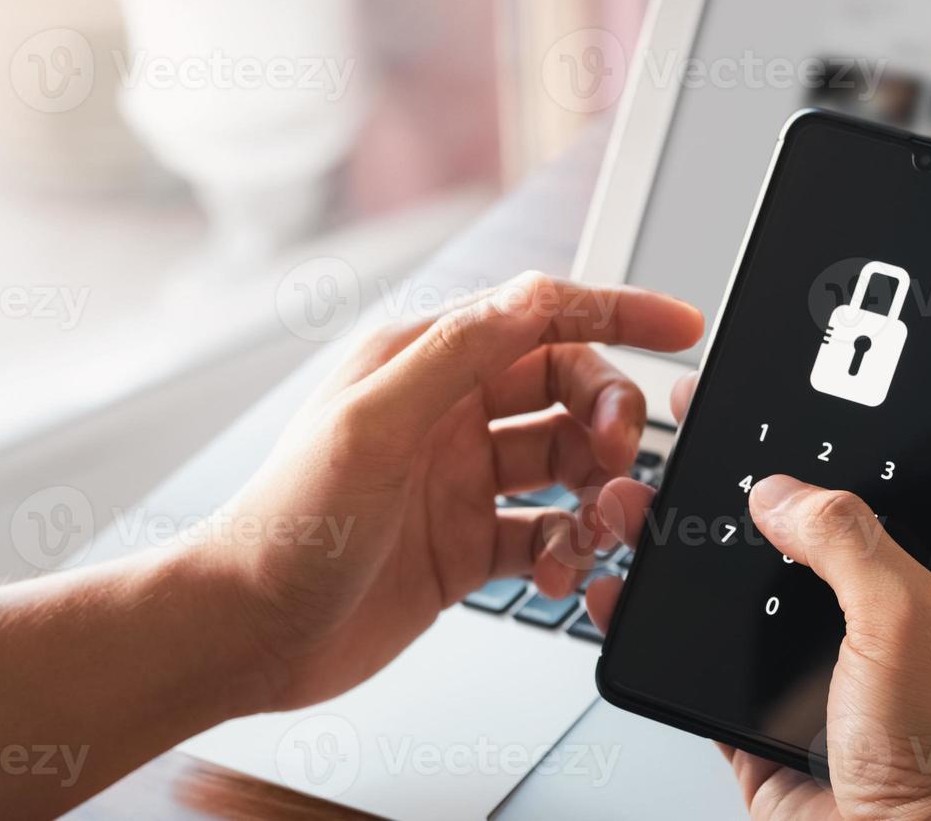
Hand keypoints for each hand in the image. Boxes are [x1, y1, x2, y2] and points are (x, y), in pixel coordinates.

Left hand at [201, 272, 702, 710]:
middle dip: (608, 416)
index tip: (683, 326)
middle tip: (619, 455)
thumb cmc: (287, 526)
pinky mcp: (469, 544)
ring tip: (595, 525)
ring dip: (596, 491)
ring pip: (568, 463)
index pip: (540, 315)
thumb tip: (534, 294)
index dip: (618, 312)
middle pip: (567, 389)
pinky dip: (569, 550)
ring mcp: (462, 482)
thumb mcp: (372, 425)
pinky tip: (558, 573)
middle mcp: (449, 415)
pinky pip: (549, 532)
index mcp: (425, 364)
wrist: (247, 635)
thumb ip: (456, 355)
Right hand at [586, 373, 930, 820]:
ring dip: (699, 549)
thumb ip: (845, 538)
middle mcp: (897, 620)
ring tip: (649, 502)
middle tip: (702, 434)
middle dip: (753, 487)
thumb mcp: (908, 621)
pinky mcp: (770, 710)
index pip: (912, 485)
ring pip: (754, 587)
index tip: (803, 398)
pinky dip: (664, 620)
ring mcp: (830, 664)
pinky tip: (633, 588)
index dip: (860, 440)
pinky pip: (709, 651)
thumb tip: (785, 492)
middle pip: (815, 529)